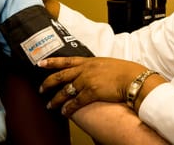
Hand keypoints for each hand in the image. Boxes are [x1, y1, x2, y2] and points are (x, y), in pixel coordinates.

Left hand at [38, 56, 157, 116]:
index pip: (66, 60)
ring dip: (55, 99)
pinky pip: (75, 102)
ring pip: (65, 90)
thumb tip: (91, 71)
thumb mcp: (106, 63)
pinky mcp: (91, 93)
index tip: (40, 63)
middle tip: (40, 88)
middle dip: (48, 83)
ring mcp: (87, 81)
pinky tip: (64, 112)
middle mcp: (85, 70)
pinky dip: (68, 108)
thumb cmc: (124, 71)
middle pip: (60, 76)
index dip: (52, 62)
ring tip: (50, 105)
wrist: (133, 78)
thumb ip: (95, 67)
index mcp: (88, 61)